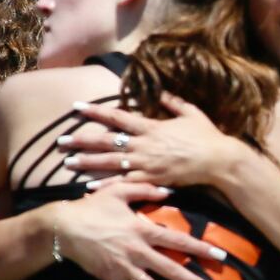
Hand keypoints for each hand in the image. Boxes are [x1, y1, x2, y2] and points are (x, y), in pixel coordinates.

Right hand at [51, 183, 228, 279]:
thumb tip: (169, 191)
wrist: (63, 227)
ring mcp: (124, 268)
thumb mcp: (119, 191)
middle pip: (171, 270)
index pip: (179, 241)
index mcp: (143, 230)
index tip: (221, 257)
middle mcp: (138, 252)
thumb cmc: (92, 206)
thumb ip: (146, 190)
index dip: (201, 249)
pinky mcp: (109, 279)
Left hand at [59, 93, 247, 188]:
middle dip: (81, 140)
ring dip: (87, 163)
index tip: (76, 107)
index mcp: (151, 126)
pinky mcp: (152, 179)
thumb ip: (172, 102)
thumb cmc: (207, 136)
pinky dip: (106, 186)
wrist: (219, 161)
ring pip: (110, 163)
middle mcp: (143, 145)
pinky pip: (124, 183)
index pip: (116, 117)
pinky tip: (90, 188)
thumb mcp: (191, 113)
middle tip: (60, 141)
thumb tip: (158, 91)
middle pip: (106, 141)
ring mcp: (146, 163)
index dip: (95, 111)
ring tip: (68, 163)